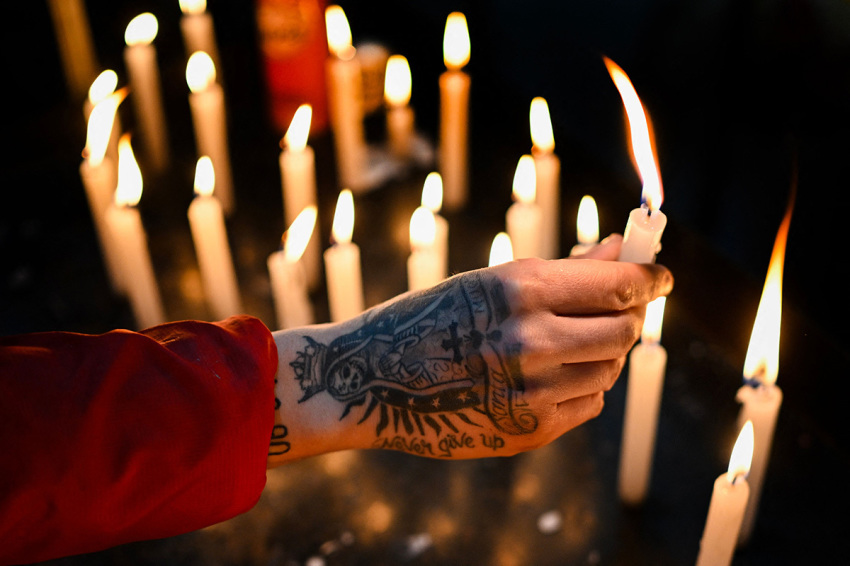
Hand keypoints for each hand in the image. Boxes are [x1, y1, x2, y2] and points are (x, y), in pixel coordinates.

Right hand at [268, 235, 672, 464]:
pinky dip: (582, 386)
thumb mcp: (489, 284)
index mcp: (520, 289)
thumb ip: (563, 271)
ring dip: (601, 353)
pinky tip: (549, 376)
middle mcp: (532, 340)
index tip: (660, 276)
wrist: (368, 380)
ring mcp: (531, 391)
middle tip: (616, 310)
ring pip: (608, 369)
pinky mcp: (528, 430)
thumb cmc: (428, 319)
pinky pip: (588, 404)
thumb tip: (619, 252)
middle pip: (624, 329)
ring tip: (567, 343)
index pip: (619, 284)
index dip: (649, 278)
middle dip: (629, 317)